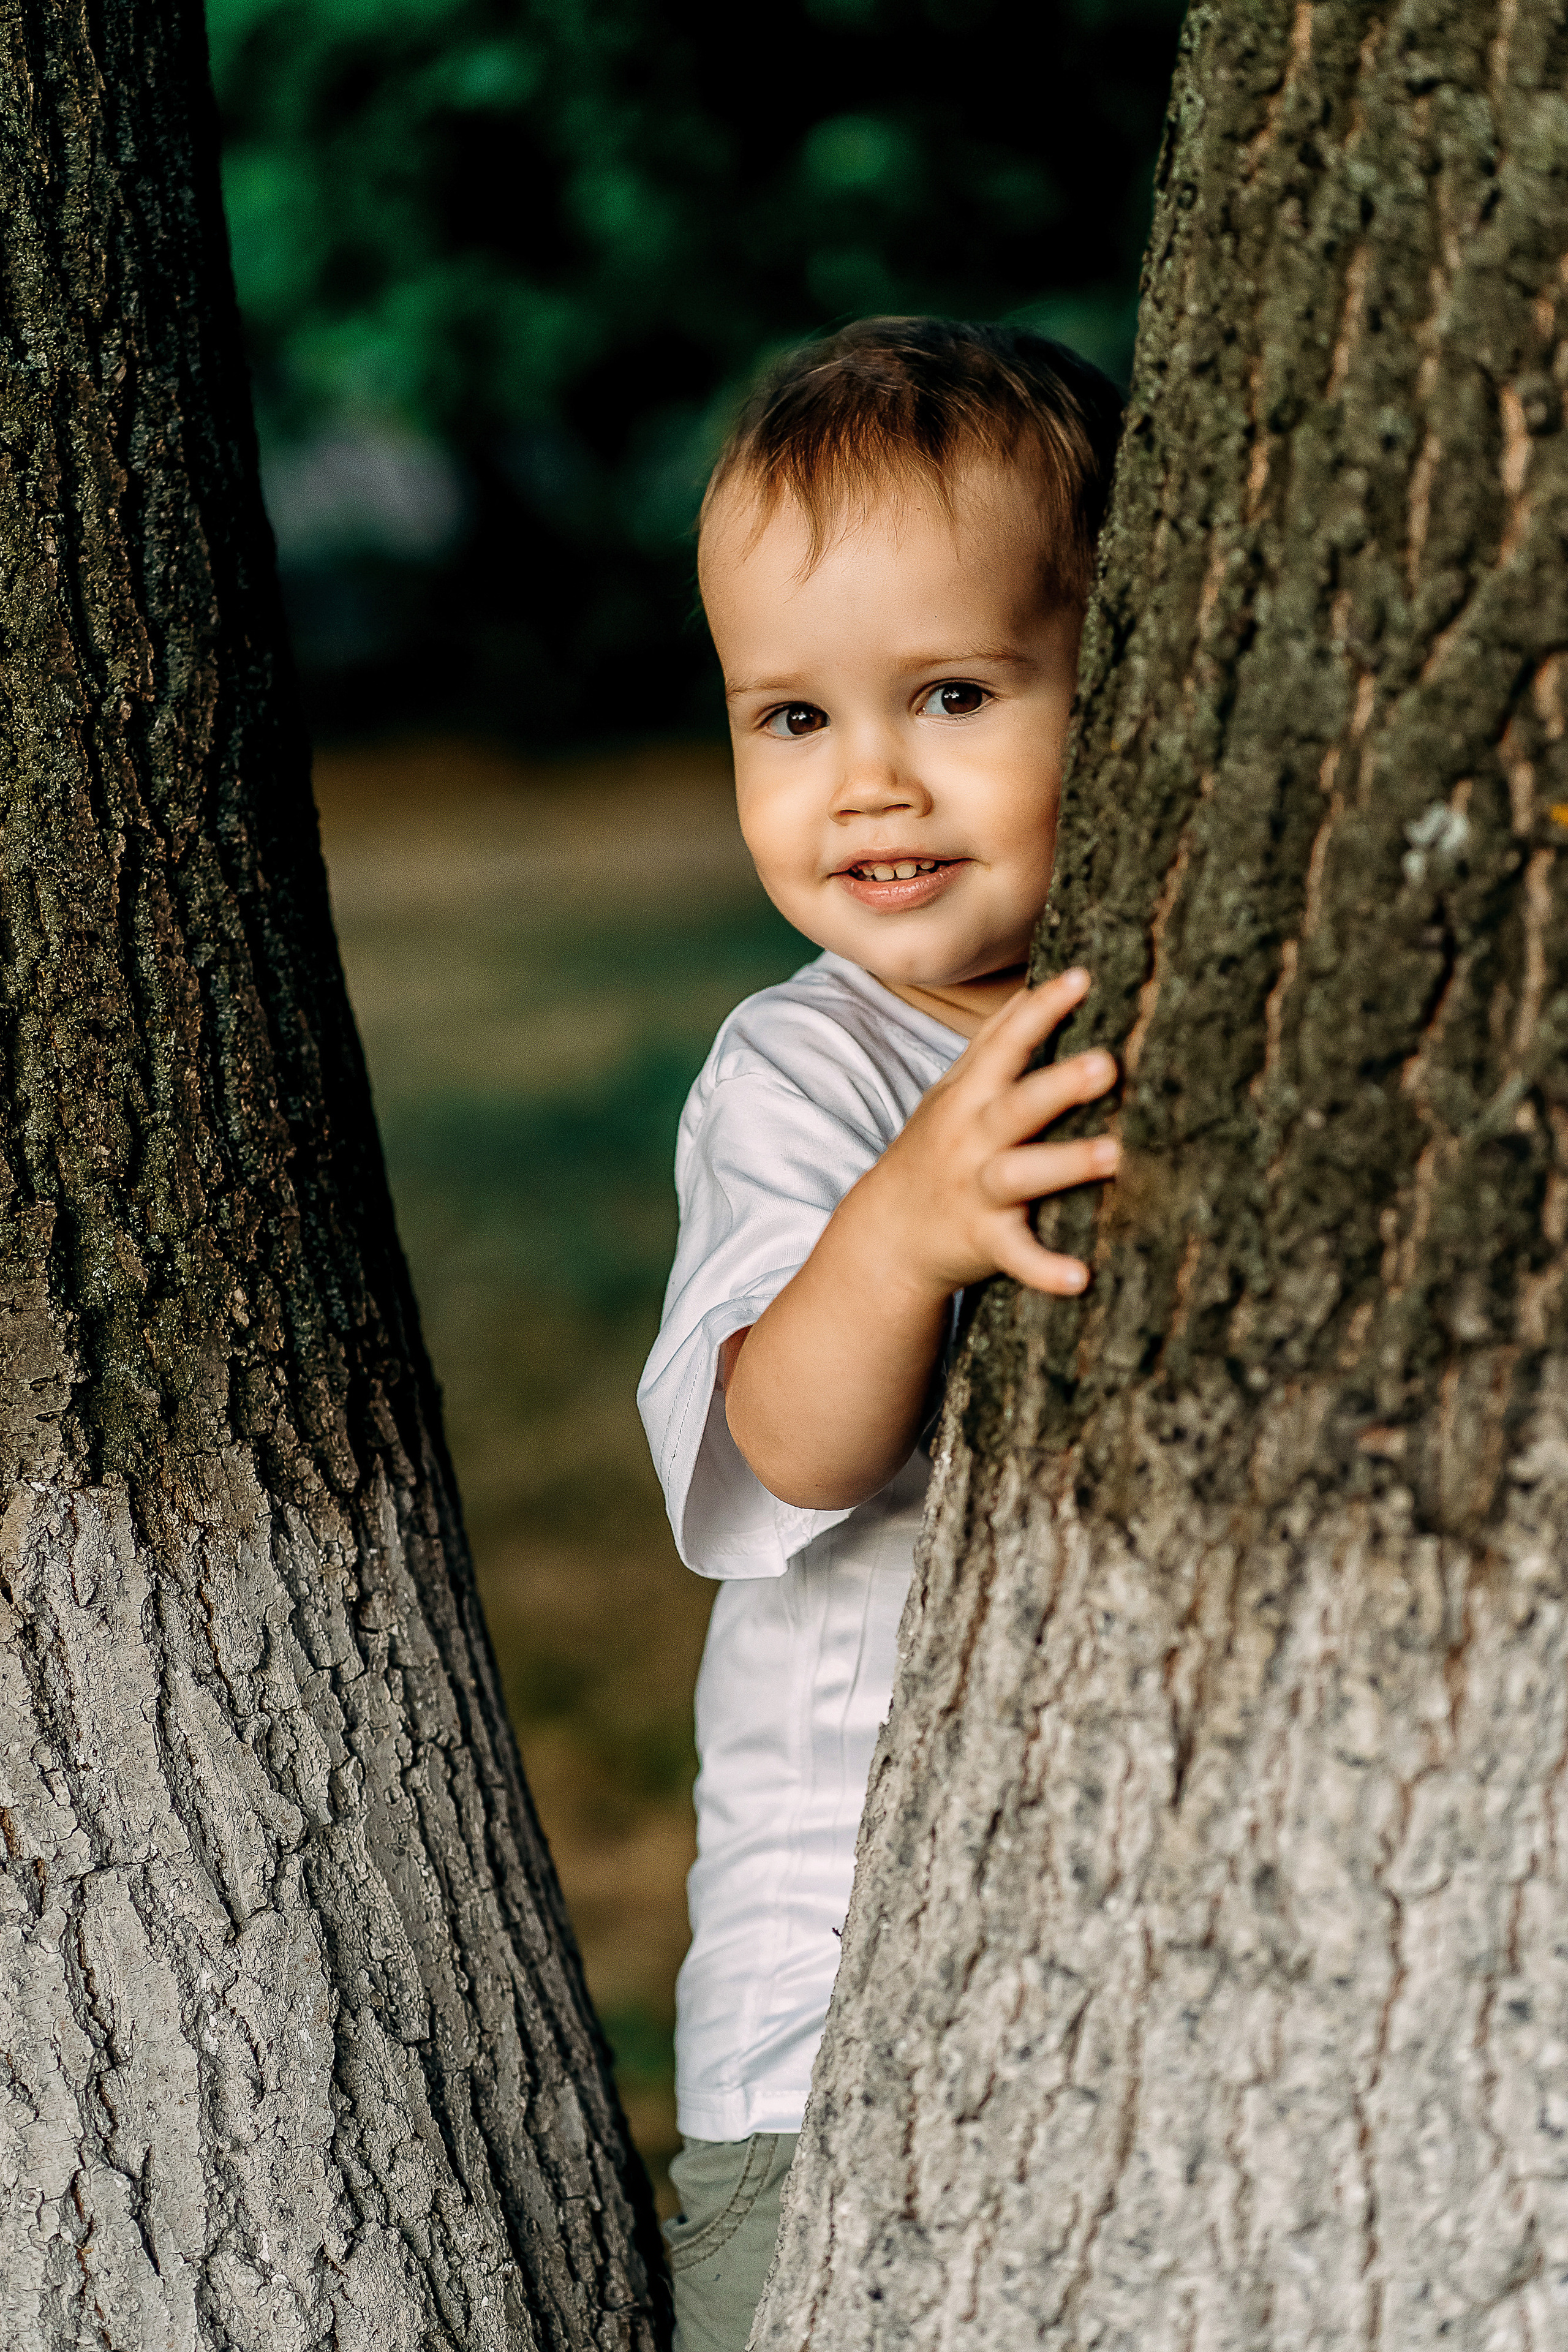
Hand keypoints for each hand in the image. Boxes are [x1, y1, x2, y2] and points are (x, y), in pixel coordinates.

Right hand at [724, 968, 1117, 1508]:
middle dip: (1060, 1084)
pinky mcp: (984, 1241)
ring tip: (1115, 1155)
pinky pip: (1017, 1255)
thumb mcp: (955, 1091)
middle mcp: (971, 1138)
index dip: (1041, 1009)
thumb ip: (994, 1042)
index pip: (1005, 1043)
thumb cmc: (940, 1149)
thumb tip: (1035, 985)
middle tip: (1108, 1064)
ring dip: (1066, 1164)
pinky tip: (1082, 1277)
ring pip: (1022, 1173)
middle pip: (1017, 1104)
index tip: (1083, 977)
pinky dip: (1045, 1269)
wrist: (889, 1233)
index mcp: (969, 1095)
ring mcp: (977, 1190)